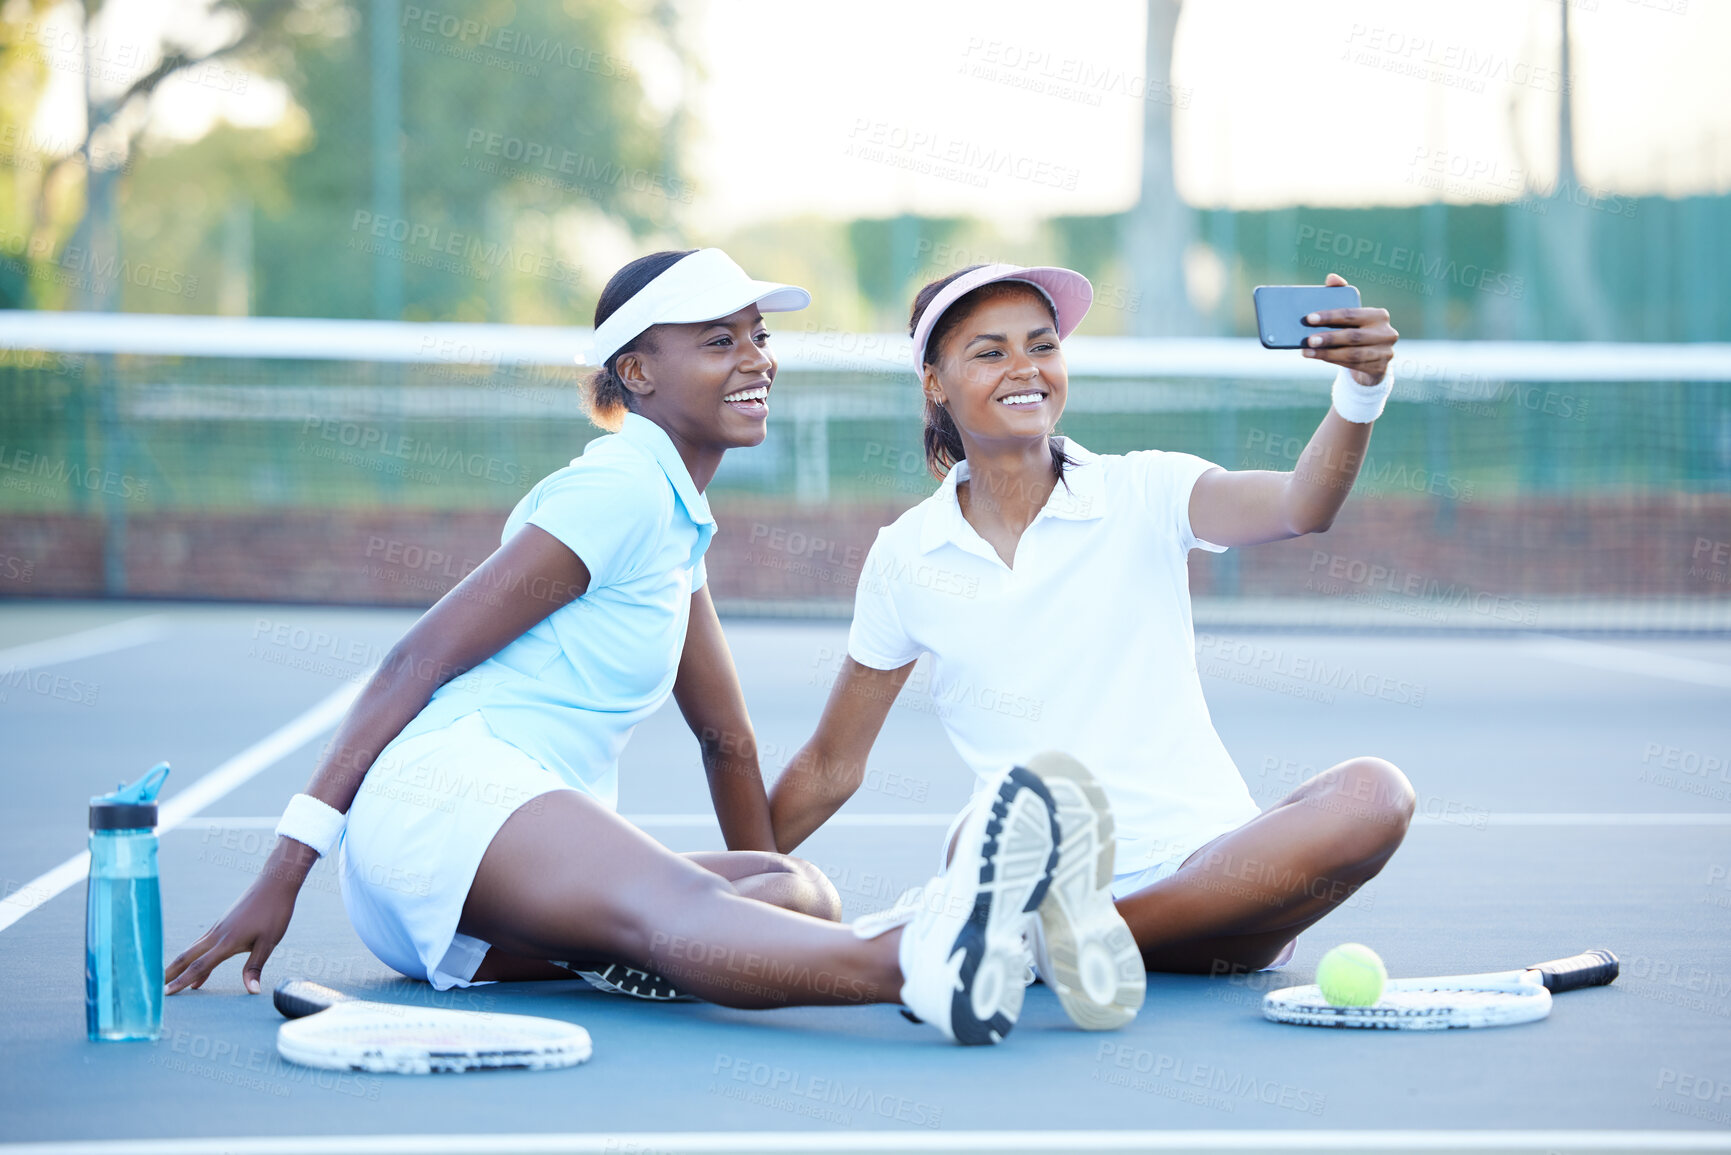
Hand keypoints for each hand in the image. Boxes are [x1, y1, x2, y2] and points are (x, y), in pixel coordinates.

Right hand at [164, 870, 299, 994]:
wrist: (274, 883)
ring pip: (193, 950)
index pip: (199, 966)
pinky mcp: (223, 924)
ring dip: (180, 965)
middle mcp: (216, 934)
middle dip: (170, 973)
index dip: (182, 981)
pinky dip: (197, 958)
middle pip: (187, 957)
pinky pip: (204, 944)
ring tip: (169, 981)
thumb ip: (255, 967)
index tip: (165, 994)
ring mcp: (218, 928)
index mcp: (226, 942)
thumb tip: (252, 991)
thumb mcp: (269, 942)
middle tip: (154, 989)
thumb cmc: (274, 912)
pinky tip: (202, 970)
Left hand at [1303, 273, 1397, 385]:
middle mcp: (1386, 332)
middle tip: (1307, 340)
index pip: (1351, 314)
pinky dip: (1334, 361)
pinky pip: (1353, 365)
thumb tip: (1332, 277)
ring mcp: (1386, 352)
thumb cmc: (1356, 331)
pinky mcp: (1380, 368)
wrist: (1372, 359)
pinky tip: (1318, 358)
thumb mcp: (1350, 315)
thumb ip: (1341, 295)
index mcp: (1379, 315)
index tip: (1309, 318)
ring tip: (1307, 352)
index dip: (1329, 316)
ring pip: (1352, 354)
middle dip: (1328, 338)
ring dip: (1327, 353)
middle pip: (1352, 336)